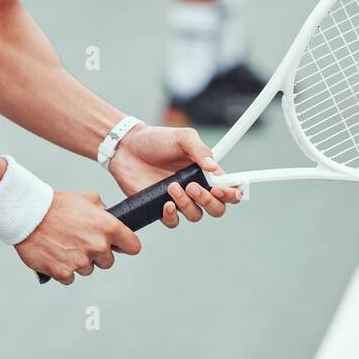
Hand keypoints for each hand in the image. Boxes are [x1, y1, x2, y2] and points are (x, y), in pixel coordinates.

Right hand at [14, 190, 139, 284]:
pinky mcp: (63, 273)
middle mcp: (97, 246)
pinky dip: (64, 269)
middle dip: (98, 254)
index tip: (120, 246)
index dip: (126, 245)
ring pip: (88, 270)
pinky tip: (56, 254)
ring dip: (79, 262)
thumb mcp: (87, 198)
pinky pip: (70, 278)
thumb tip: (109, 219)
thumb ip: (103, 210)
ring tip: (65, 245)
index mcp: (108, 227)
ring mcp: (81, 262)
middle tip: (81, 241)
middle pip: (108, 262)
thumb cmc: (56, 205)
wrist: (28, 215)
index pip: (133, 246)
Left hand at [108, 125, 242, 228]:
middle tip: (194, 187)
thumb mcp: (181, 137)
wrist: (126, 148)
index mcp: (206, 171)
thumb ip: (200, 150)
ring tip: (172, 186)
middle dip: (210, 201)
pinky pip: (174, 221)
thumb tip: (214, 167)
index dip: (232, 193)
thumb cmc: (156, 139)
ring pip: (195, 215)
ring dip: (188, 204)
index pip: (229, 188)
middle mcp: (196, 188)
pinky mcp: (160, 208)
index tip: (222, 189)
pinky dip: (172, 216)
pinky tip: (165, 203)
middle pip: (217, 208)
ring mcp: (179, 199)